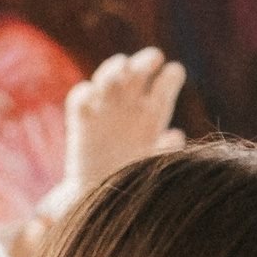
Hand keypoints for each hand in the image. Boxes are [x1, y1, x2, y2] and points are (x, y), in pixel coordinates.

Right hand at [62, 48, 187, 207]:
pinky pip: (80, 100)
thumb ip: (163, 151)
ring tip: (122, 65)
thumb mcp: (153, 167)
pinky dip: (84, 93)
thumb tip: (176, 136)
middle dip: (144, 64)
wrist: (103, 200)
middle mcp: (129, 107)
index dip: (170, 79)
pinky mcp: (81, 120)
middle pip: (136, 77)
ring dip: (113, 70)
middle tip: (154, 56)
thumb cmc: (136, 184)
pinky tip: (91, 92)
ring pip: (107, 81)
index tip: (176, 70)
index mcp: (152, 116)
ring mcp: (104, 110)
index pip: (163, 90)